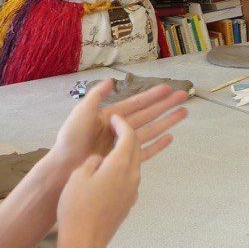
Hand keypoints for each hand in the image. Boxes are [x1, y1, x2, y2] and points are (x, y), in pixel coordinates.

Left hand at [48, 81, 188, 177]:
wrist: (64, 167)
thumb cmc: (71, 139)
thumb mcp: (82, 112)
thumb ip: (96, 96)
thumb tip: (112, 80)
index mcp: (111, 117)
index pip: (137, 103)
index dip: (152, 95)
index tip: (167, 88)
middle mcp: (120, 129)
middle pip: (149, 114)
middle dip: (166, 105)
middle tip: (184, 96)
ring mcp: (123, 144)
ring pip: (152, 130)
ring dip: (167, 121)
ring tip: (184, 113)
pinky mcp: (125, 159)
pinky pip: (146, 151)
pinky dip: (158, 145)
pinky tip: (170, 138)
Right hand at [55, 115, 141, 247]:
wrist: (84, 241)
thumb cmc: (77, 206)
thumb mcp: (78, 177)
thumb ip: (93, 161)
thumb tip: (100, 159)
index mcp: (120, 165)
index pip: (128, 136)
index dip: (122, 124)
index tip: (114, 118)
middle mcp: (132, 175)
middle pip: (135, 148)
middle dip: (128, 135)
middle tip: (117, 127)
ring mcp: (133, 191)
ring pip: (134, 164)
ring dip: (127, 152)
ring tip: (115, 146)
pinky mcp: (129, 203)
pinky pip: (130, 179)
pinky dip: (124, 169)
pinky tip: (114, 171)